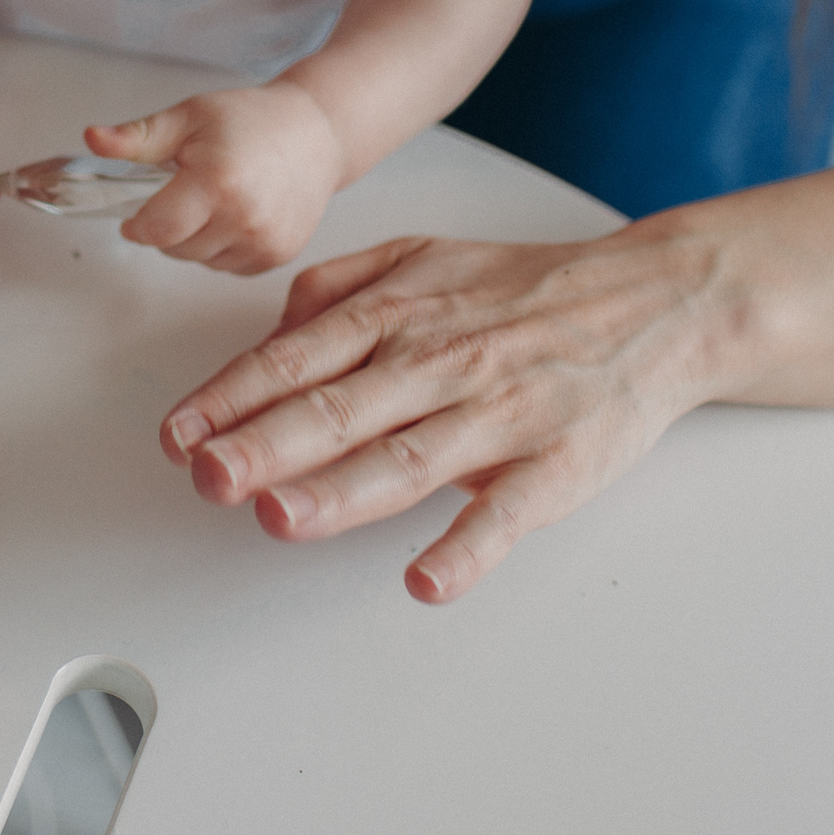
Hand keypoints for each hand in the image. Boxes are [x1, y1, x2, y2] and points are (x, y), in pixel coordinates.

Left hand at [86, 83, 345, 274]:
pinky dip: (222, 246)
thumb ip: (138, 137)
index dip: (138, 224)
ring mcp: (265, 242)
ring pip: (199, 260)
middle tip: (188, 189)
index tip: (136, 214)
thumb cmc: (252, 120)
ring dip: (195, 238)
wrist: (318, 133)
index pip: (156, 230)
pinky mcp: (278, 256)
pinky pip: (227, 265)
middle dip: (168, 225)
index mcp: (217, 182)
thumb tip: (92, 138)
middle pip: (174, 248)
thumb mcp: (189, 117)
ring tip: (217, 197)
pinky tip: (238, 212)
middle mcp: (245, 219)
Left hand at [156, 228, 721, 600]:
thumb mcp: (419, 256)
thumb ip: (334, 289)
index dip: (231, 400)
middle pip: (338, 409)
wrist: (653, 302)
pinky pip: (506, 511)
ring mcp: (497, 415)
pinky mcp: (554, 464)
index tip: (180, 435)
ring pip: (407, 458)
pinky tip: (426, 578)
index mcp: (397, 315)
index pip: (295, 361)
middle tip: (209, 476)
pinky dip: (468, 546)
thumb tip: (269, 334)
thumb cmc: (524, 291)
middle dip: (265, 445)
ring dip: (340, 492)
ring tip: (280, 519)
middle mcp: (438, 362)